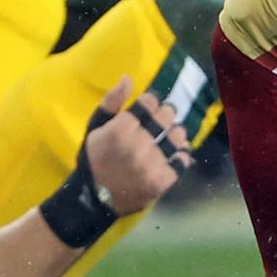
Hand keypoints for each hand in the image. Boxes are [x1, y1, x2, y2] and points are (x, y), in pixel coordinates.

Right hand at [81, 78, 191, 217]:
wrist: (95, 198)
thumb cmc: (94, 158)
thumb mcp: (96, 126)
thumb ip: (112, 101)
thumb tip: (127, 77)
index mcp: (120, 128)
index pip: (149, 103)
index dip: (152, 101)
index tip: (151, 104)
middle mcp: (137, 145)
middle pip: (165, 118)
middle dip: (167, 114)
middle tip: (165, 117)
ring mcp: (150, 164)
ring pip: (176, 138)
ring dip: (178, 133)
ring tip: (173, 134)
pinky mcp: (161, 182)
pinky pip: (181, 162)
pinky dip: (182, 156)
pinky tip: (177, 153)